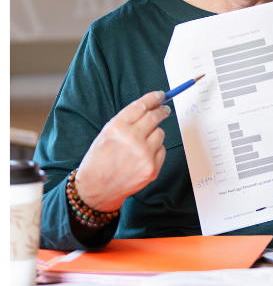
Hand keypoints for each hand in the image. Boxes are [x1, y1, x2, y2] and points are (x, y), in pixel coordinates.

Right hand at [74, 91, 170, 210]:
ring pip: (160, 133)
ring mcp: (144, 154)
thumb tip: (148, 107)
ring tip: (142, 143)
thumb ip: (127, 121)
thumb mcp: (106, 134)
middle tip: (163, 110)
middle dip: (161, 111)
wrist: (96, 189)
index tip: (160, 95)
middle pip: (155, 117)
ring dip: (154, 134)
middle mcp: (132, 139)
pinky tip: (143, 156)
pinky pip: (162, 150)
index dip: (153, 98)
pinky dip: (155, 150)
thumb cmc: (98, 161)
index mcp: (117, 127)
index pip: (141, 106)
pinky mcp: (152, 168)